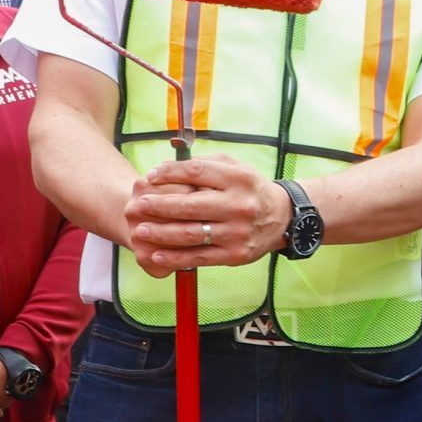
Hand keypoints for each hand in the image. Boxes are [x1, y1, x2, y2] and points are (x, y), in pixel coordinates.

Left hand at [123, 154, 288, 276]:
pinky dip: (174, 257)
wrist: (282, 218)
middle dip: (159, 205)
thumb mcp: (235, 168)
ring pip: (191, 233)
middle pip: (191, 205)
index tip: (150, 176)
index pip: (198, 172)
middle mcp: (240, 205)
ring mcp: (237, 232)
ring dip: (161, 232)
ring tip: (141, 230)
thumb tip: (163, 168)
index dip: (170, 173)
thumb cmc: (249, 189)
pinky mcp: (235, 254)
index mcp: (239, 179)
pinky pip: (199, 257)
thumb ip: (204, 164)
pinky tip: (156, 254)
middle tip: (139, 205)